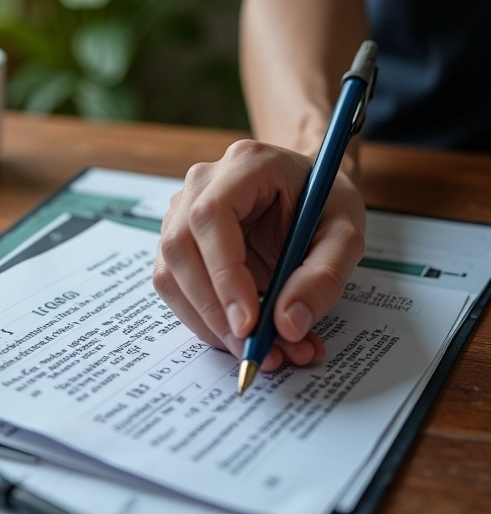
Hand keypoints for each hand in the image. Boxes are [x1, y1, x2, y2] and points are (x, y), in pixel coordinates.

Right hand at [153, 139, 365, 370]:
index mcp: (245, 165)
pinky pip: (174, 286)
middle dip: (212, 309)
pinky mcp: (177, 241)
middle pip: (180, 248)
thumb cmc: (324, 202)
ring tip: (254, 348)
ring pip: (169, 273)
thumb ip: (323, 278)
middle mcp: (202, 183)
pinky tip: (237, 333)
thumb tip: (287, 325)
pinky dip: (202, 319)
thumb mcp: (344, 235)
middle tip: (252, 349)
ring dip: (205, 321)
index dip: (224, 274)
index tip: (248, 323)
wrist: (305, 189)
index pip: (211, 218)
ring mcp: (181, 210)